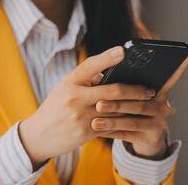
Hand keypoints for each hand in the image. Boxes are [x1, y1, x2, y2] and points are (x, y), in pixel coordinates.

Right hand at [19, 46, 154, 165]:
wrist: (38, 136)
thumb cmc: (54, 108)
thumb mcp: (64, 89)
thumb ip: (86, 81)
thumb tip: (110, 74)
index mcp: (69, 82)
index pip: (90, 65)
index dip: (108, 57)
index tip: (124, 50)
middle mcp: (74, 97)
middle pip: (112, 91)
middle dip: (135, 90)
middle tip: (150, 90)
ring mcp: (80, 116)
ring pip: (115, 110)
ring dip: (134, 106)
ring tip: (147, 103)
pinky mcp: (84, 133)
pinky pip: (110, 125)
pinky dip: (123, 121)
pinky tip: (134, 118)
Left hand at [91, 49, 187, 157]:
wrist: (144, 138)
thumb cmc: (134, 111)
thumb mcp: (134, 97)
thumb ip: (125, 87)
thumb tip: (100, 76)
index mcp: (158, 92)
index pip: (169, 78)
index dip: (180, 67)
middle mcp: (162, 106)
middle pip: (139, 103)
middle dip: (118, 103)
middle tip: (99, 103)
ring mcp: (159, 123)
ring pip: (133, 121)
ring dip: (112, 120)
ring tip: (95, 121)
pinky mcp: (152, 138)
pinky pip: (129, 135)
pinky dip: (113, 133)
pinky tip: (98, 131)